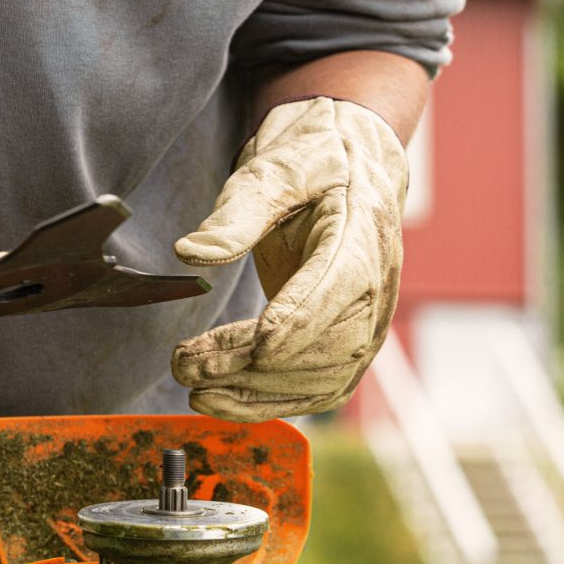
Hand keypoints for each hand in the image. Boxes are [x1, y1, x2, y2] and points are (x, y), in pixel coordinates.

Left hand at [172, 96, 406, 421]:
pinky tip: (221, 403)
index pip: (340, 291)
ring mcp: (367, 323)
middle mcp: (375, 289)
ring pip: (320, 380)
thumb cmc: (314, 158)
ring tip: (195, 390)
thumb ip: (236, 213)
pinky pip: (317, 389)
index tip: (253, 346)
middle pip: (325, 346)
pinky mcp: (348, 344)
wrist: (350, 162)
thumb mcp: (275, 168)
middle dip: (254, 366)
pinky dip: (270, 404)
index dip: (298, 323)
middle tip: (188, 366)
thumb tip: (192, 252)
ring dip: (256, 394)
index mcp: (363, 236)